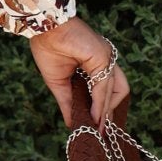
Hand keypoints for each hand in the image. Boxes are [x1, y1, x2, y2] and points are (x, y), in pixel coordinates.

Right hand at [28, 14, 129, 129]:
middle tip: (102, 131)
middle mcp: (105, 60)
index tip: (98, 127)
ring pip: (114, 91)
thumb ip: (68, 103)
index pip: (107, 89)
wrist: (43, 29)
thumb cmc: (48, 49)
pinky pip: (104, 86)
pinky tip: (95, 117)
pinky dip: (100, 104)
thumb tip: (71, 124)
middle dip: (110, 112)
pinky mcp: (103, 57)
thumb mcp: (58, 83)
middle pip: (118, 91)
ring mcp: (107, 58)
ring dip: (106, 111)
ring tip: (98, 128)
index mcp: (95, 63)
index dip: (104, 109)